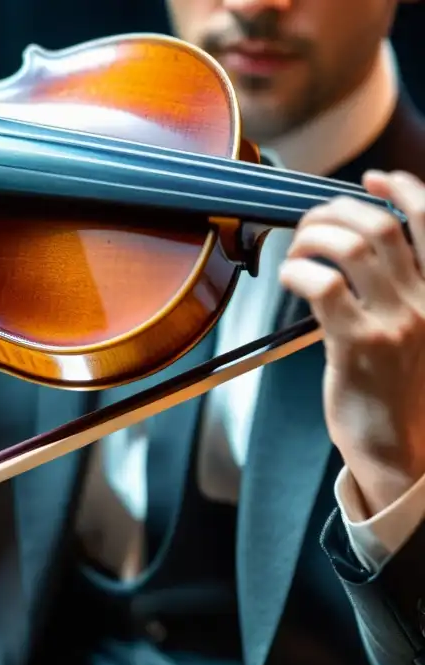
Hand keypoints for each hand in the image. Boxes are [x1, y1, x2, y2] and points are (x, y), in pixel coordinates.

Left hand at [280, 170, 424, 515]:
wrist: (400, 450)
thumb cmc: (398, 391)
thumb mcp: (417, 330)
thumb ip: (401, 289)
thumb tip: (359, 248)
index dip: (402, 188)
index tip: (373, 177)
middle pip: (380, 226)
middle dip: (336, 211)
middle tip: (310, 223)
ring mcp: (396, 322)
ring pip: (349, 247)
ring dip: (312, 237)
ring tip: (296, 250)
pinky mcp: (358, 344)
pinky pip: (323, 285)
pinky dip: (297, 270)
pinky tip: (288, 277)